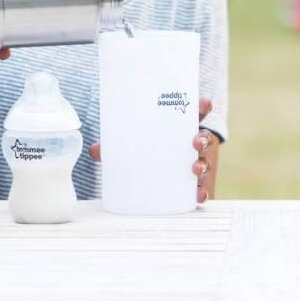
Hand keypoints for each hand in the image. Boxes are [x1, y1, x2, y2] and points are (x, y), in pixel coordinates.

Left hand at [88, 97, 218, 205]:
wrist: (142, 174)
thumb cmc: (140, 149)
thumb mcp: (126, 144)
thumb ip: (112, 146)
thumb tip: (94, 150)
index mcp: (177, 127)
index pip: (193, 113)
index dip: (201, 107)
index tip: (204, 104)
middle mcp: (188, 144)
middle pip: (203, 138)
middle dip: (203, 138)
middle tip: (195, 142)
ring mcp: (191, 164)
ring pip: (204, 162)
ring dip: (203, 164)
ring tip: (194, 169)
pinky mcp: (188, 185)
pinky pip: (199, 188)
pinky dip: (201, 193)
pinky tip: (198, 196)